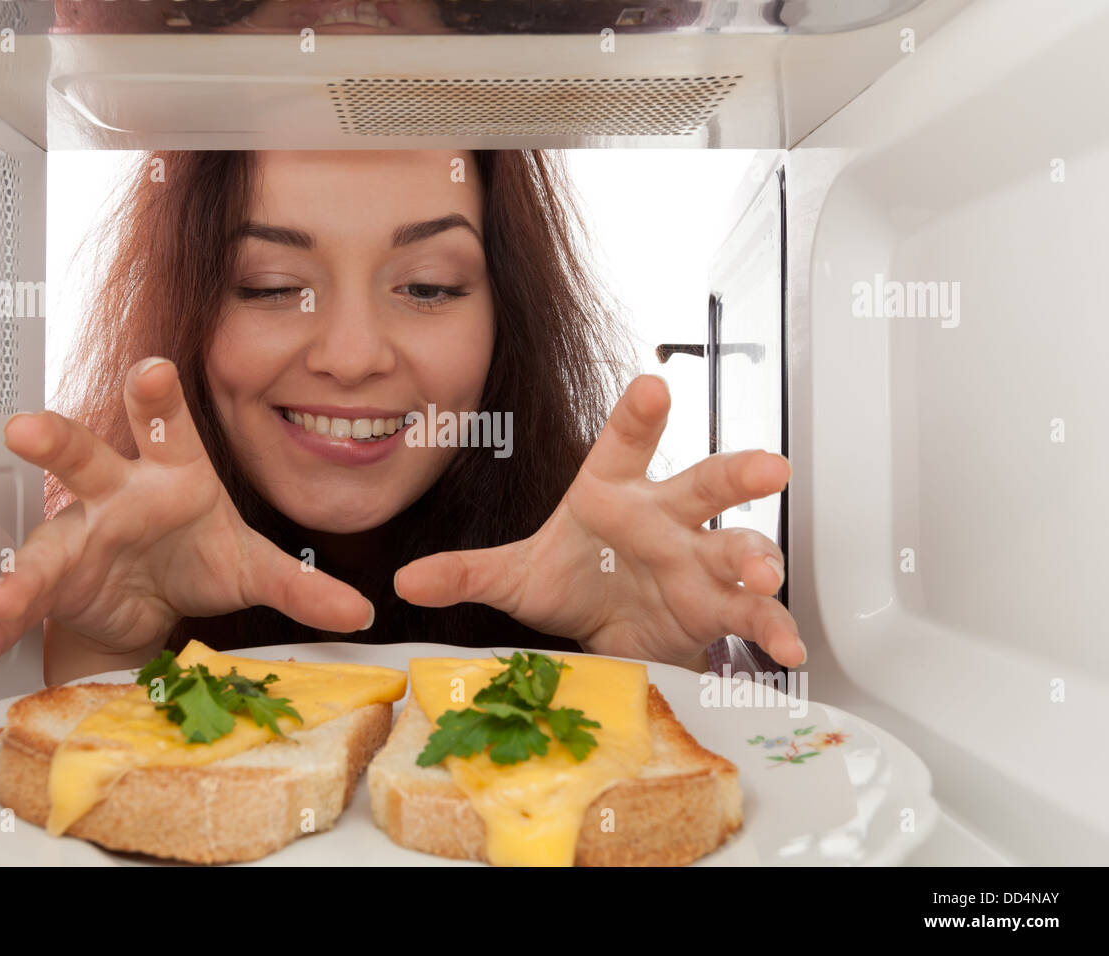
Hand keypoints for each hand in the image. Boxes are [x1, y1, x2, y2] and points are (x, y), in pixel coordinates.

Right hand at [0, 357, 374, 678]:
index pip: (169, 425)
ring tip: (2, 597)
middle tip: (28, 430)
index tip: (154, 369)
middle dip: (59, 442)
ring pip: (43, 538)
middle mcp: (117, 492)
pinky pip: (23, 604)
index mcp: (173, 471)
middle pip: (86, 457)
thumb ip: (302, 585)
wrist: (153, 593)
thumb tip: (359, 612)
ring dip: (19, 567)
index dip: (159, 395)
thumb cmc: (198, 553)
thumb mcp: (252, 567)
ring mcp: (78, 534)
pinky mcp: (54, 581)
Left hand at [394, 375, 802, 667]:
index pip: (624, 444)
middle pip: (704, 486)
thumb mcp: (516, 577)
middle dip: (735, 474)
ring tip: (763, 570)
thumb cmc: (573, 578)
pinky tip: (784, 645)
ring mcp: (697, 560)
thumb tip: (407, 580)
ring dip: (756, 555)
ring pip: (738, 545)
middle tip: (765, 467)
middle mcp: (663, 517)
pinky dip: (770, 627)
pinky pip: (750, 612)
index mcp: (612, 492)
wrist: (608, 627)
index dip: (637, 416)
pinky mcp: (717, 606)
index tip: (651, 387)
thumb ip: (466, 573)